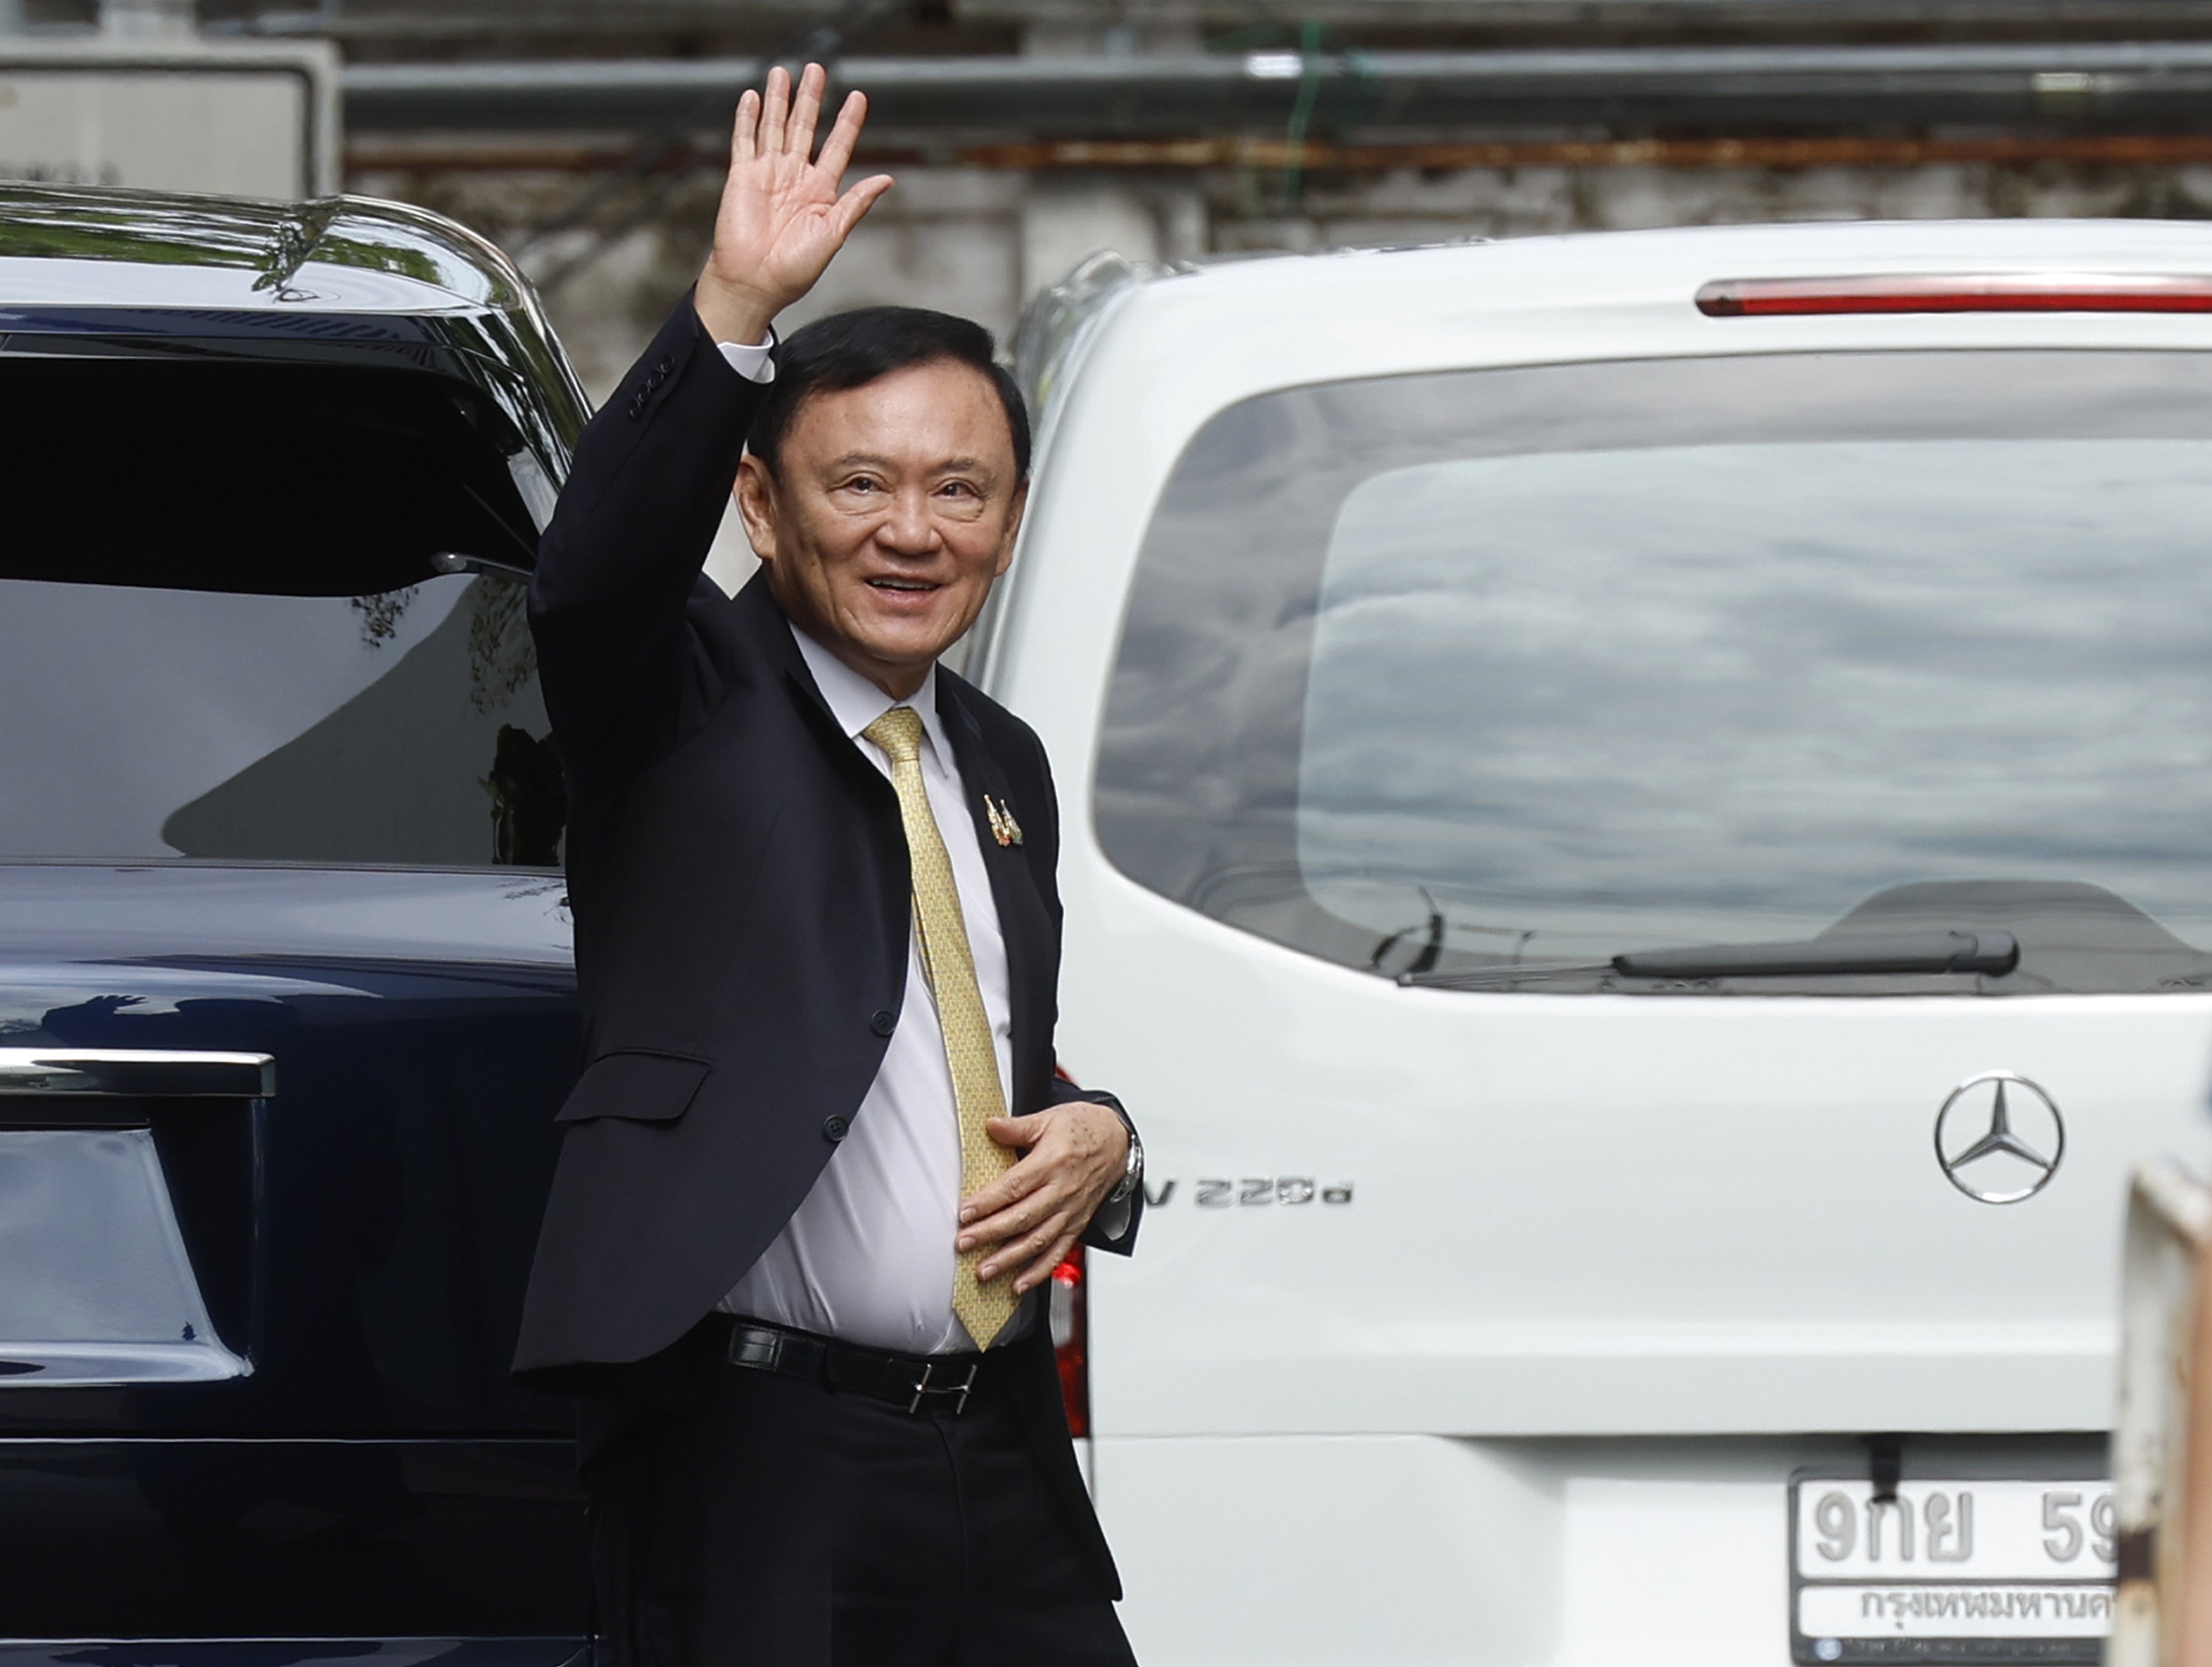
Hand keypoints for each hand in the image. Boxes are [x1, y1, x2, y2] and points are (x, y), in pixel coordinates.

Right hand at [693, 62, 893, 346]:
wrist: (756, 283)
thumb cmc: (795, 269)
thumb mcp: (834, 235)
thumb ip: (856, 204)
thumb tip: (887, 179)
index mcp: (821, 191)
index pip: (838, 146)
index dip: (848, 122)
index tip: (859, 96)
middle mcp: (796, 177)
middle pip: (805, 127)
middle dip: (811, 98)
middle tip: (817, 69)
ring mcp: (768, 174)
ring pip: (775, 127)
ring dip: (780, 99)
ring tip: (785, 71)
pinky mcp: (743, 176)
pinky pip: (745, 141)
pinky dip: (748, 118)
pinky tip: (753, 96)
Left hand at [956, 1102, 1129, 1295]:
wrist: (1118, 1142)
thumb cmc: (1083, 1129)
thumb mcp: (1050, 1118)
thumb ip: (1018, 1127)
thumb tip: (991, 1126)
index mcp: (1052, 1162)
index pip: (1015, 1186)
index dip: (988, 1202)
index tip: (965, 1214)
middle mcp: (1062, 1190)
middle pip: (1022, 1217)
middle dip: (990, 1234)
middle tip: (963, 1243)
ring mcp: (1070, 1211)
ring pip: (1037, 1240)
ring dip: (1010, 1259)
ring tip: (985, 1270)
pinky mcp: (1077, 1224)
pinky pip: (1058, 1252)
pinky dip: (1039, 1271)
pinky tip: (1019, 1284)